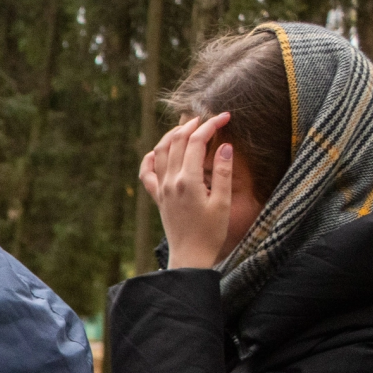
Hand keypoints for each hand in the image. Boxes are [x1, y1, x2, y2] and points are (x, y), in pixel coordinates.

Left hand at [139, 112, 235, 268]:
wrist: (190, 256)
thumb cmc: (211, 232)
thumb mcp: (223, 202)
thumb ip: (223, 172)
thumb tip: (225, 146)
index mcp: (188, 181)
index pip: (196, 142)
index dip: (211, 125)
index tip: (225, 117)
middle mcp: (170, 182)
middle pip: (176, 142)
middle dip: (192, 125)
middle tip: (208, 118)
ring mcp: (161, 189)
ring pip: (160, 152)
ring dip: (172, 135)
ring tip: (187, 127)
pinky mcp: (158, 198)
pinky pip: (147, 173)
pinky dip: (151, 158)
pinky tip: (157, 152)